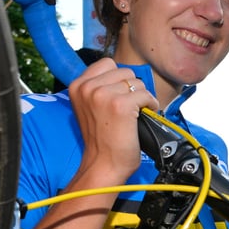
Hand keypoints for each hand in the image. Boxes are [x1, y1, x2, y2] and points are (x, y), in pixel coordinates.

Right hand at [67, 58, 158, 185]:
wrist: (103, 165)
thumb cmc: (100, 140)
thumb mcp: (89, 107)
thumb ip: (99, 88)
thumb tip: (124, 76)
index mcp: (77, 86)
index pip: (107, 63)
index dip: (118, 79)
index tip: (119, 95)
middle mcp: (88, 87)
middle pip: (125, 71)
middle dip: (132, 89)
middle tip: (129, 108)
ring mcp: (103, 95)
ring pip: (137, 82)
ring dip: (141, 97)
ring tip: (134, 113)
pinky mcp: (120, 105)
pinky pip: (146, 95)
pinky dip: (150, 106)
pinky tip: (142, 117)